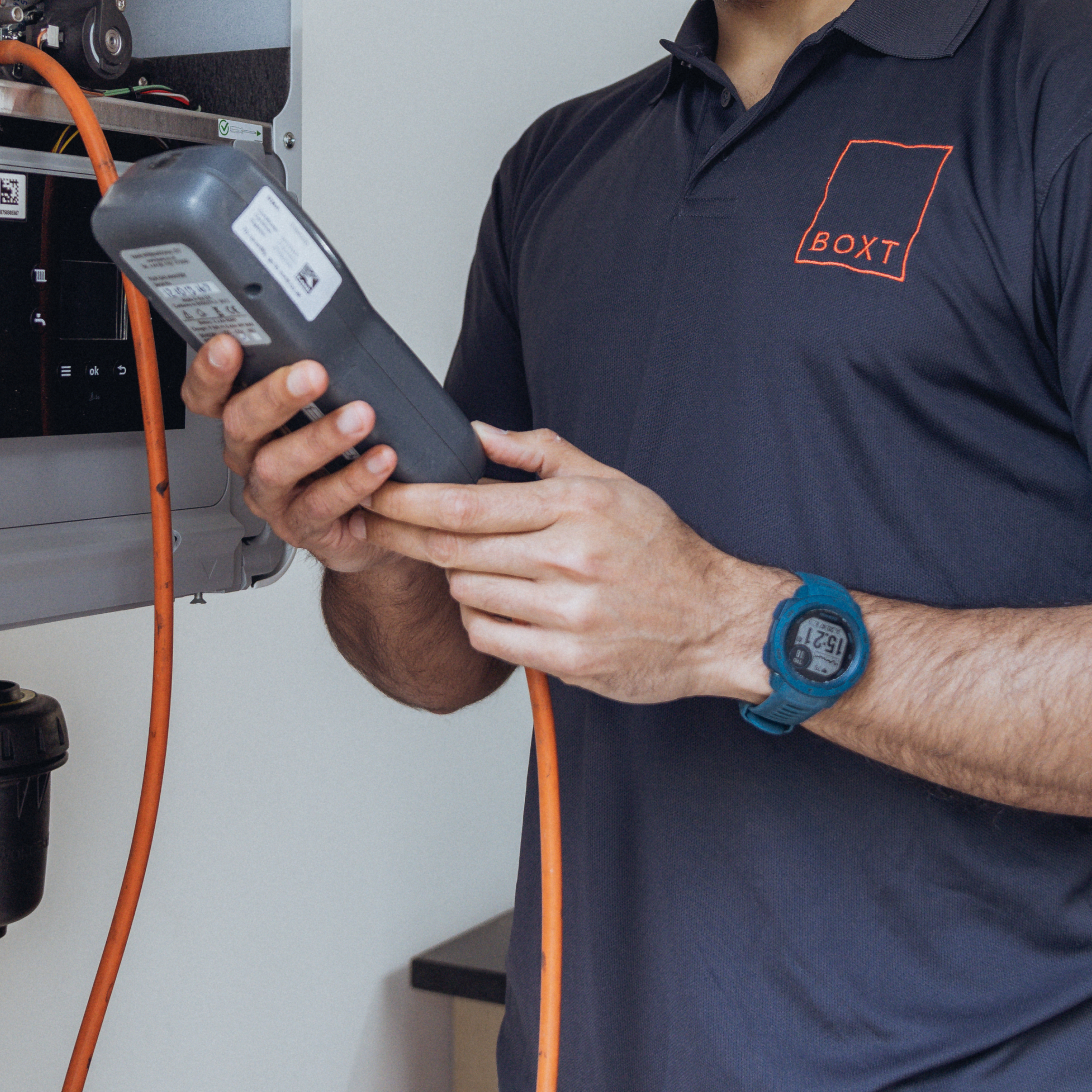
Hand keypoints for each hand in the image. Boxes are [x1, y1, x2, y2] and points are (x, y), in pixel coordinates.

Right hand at [178, 335, 402, 573]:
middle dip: (274, 396)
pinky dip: (354, 480)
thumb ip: (316, 375)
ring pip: (276, 467)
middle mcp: (251, 457)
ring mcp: (273, 496)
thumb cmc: (343, 454)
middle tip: (312, 374)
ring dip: (319, 439)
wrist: (371, 521)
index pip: (209, 395)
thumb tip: (331, 327)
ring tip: (359, 418)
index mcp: (247, 421)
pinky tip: (379, 461)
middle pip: (241, 424)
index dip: (210, 372)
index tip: (228, 344)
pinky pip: (321, 504)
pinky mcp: (302, 527)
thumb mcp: (326, 407)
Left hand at [359, 424, 783, 704]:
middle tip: (380, 525)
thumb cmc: (663, 551)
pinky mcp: (568, 660)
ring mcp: (568, 613)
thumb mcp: (611, 482)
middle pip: (453, 550)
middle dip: (405, 536)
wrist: (716, 620)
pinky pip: (489, 638)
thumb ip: (540, 454)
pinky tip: (500, 605)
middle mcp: (570, 557)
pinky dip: (480, 620)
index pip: (466, 503)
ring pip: (467, 594)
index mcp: (576, 506)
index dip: (408, 500)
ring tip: (478, 567)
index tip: (375, 494)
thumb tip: (478, 432)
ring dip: (456, 579)